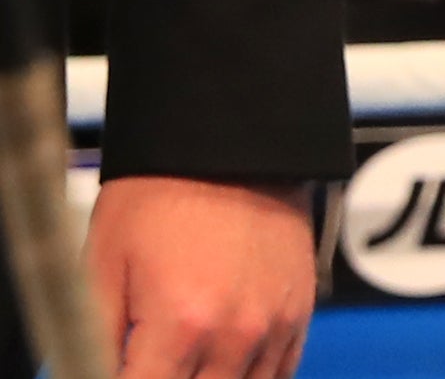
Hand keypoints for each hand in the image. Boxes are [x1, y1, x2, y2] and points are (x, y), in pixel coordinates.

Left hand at [86, 176, 315, 378]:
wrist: (227, 144)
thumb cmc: (160, 196)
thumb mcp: (102, 267)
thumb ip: (94, 340)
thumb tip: (90, 373)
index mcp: (181, 324)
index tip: (122, 367)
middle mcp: (236, 333)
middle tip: (150, 358)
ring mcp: (273, 324)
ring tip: (184, 359)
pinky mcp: (299, 310)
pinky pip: (279, 374)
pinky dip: (248, 377)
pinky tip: (220, 363)